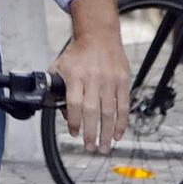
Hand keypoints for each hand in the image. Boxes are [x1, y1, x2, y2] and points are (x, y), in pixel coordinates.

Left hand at [55, 34, 130, 153]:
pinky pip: (124, 105)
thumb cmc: (78, 53)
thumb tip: (64, 113)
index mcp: (76, 76)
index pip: (74, 104)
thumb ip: (58, 89)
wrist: (99, 35)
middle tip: (90, 147)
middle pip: (92, 111)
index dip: (74, 122)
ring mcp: (110, 80)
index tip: (73, 133)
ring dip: (107, 132)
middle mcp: (93, 78)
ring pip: (109, 112)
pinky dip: (122, 122)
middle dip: (91, 132)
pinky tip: (118, 134)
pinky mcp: (123, 81)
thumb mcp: (60, 67)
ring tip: (104, 147)